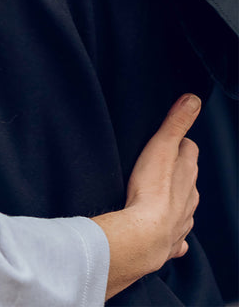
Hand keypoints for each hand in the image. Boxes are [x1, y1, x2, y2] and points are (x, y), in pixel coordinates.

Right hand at [94, 94, 200, 298]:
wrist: (145, 234)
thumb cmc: (151, 188)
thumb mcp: (161, 147)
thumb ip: (176, 123)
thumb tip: (193, 99)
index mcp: (187, 172)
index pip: (189, 149)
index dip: (180, 143)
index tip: (169, 140)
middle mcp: (191, 196)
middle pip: (189, 178)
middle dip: (178, 170)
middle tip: (159, 164)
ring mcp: (183, 220)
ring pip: (186, 206)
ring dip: (177, 199)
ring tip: (160, 194)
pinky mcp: (172, 240)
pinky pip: (178, 237)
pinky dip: (174, 232)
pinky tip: (167, 231)